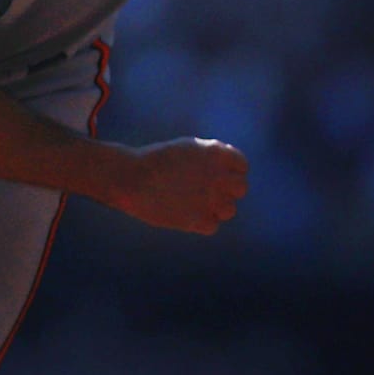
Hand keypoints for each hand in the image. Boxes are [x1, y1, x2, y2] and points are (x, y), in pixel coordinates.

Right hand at [105, 137, 248, 234]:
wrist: (132, 178)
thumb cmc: (155, 161)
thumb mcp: (187, 149)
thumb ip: (210, 159)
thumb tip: (226, 173)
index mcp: (215, 153)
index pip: (241, 165)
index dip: (232, 172)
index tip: (219, 176)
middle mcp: (219, 175)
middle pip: (241, 188)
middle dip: (228, 191)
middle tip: (209, 193)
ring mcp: (211, 199)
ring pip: (229, 210)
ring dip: (216, 209)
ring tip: (194, 204)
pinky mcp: (200, 220)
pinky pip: (212, 226)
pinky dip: (200, 223)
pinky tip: (184, 214)